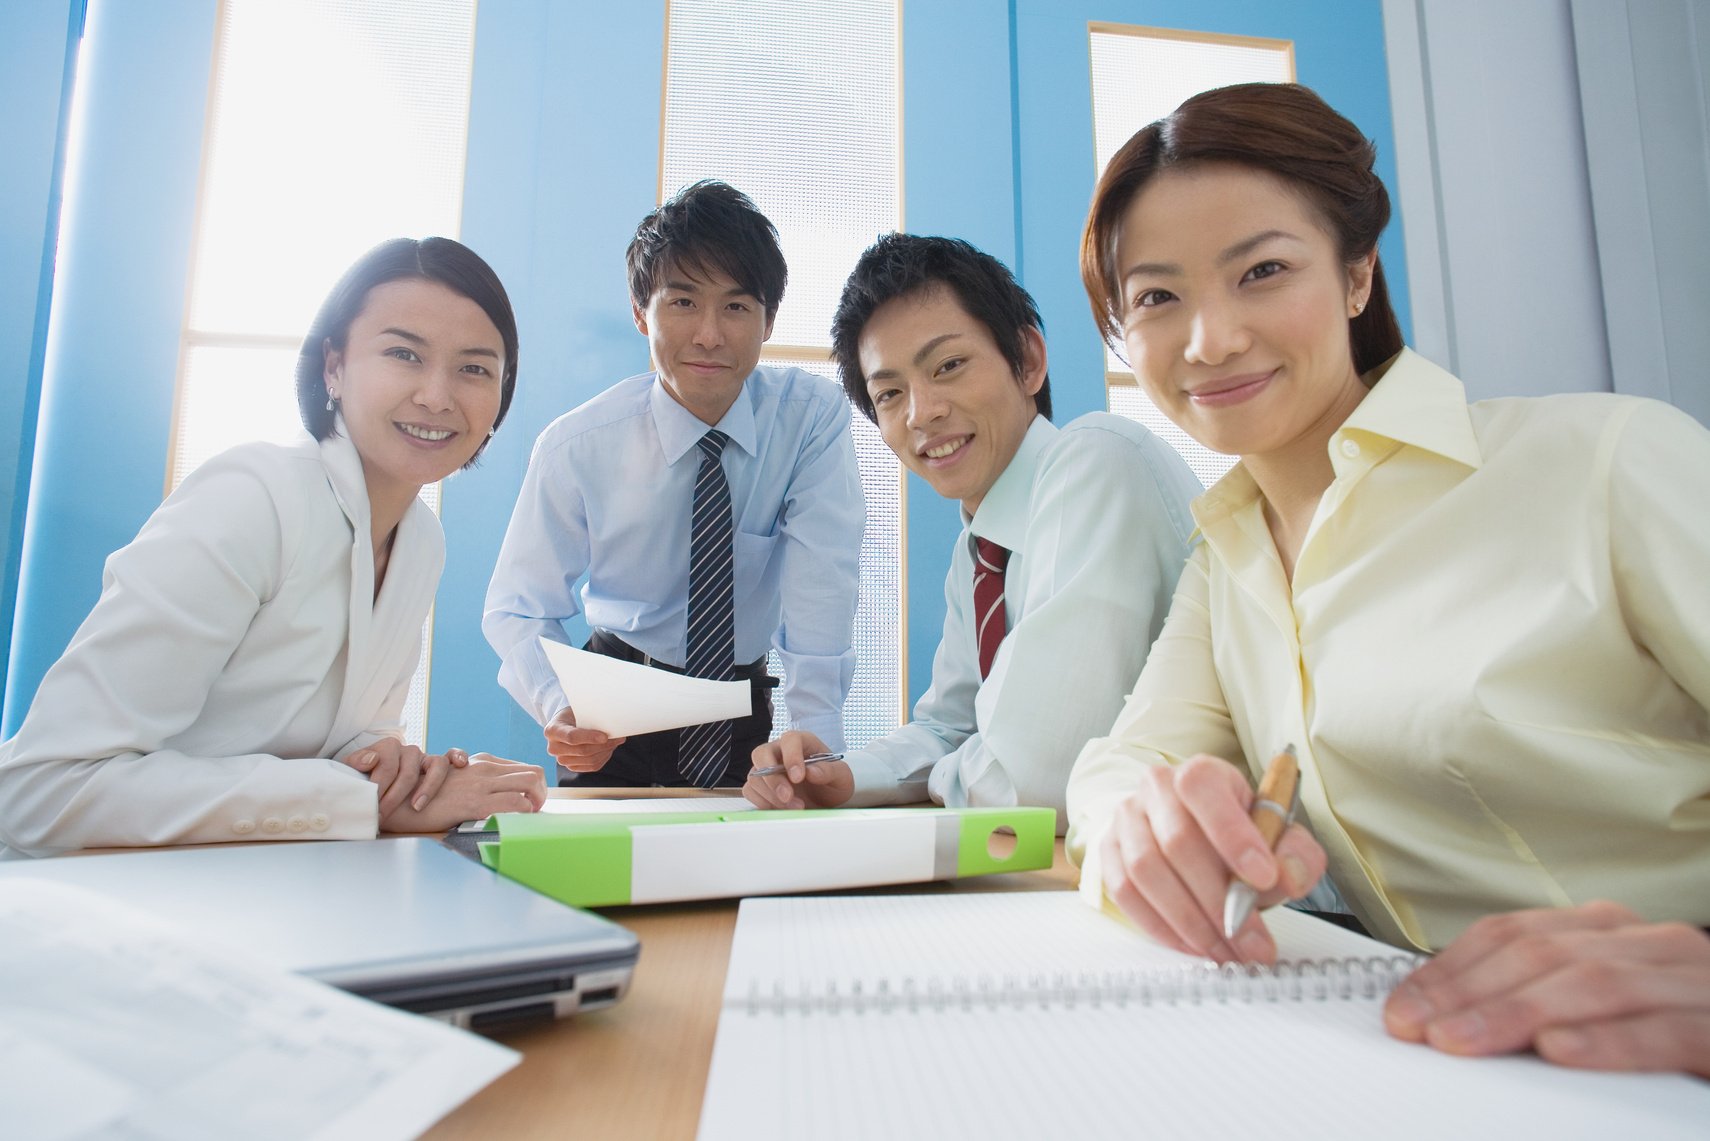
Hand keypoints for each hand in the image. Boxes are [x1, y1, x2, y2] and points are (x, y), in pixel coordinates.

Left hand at [343, 738, 465, 815]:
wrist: (369, 781)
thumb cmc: (363, 780)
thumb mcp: (353, 771)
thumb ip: (356, 763)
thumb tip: (370, 761)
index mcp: (387, 747)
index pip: (386, 764)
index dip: (379, 786)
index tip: (372, 805)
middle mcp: (407, 750)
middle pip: (408, 771)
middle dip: (394, 796)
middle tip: (384, 814)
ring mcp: (424, 757)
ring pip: (435, 765)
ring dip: (428, 787)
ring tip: (417, 806)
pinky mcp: (438, 765)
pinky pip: (452, 756)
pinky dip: (458, 756)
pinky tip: (460, 765)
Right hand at [379, 754, 547, 832]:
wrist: (400, 802)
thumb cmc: (427, 796)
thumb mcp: (456, 780)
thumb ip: (477, 780)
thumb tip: (501, 794)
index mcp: (482, 761)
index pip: (525, 767)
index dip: (535, 787)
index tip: (530, 803)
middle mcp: (485, 767)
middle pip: (535, 772)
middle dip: (542, 793)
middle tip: (534, 811)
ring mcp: (481, 784)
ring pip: (530, 783)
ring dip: (536, 802)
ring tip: (527, 816)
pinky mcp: (475, 803)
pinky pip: (514, 803)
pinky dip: (523, 813)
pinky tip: (514, 823)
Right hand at [544, 706, 625, 772]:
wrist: (567, 724)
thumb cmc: (574, 714)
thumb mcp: (577, 710)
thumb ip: (589, 716)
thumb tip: (612, 723)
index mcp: (552, 730)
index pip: (572, 737)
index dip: (589, 737)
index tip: (605, 736)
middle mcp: (553, 748)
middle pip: (582, 751)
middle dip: (603, 745)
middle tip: (618, 737)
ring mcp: (561, 760)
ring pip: (589, 760)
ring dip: (606, 751)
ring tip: (616, 742)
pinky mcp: (572, 767)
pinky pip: (592, 766)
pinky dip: (604, 758)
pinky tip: (609, 749)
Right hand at [743, 730, 852, 809]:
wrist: (827, 799)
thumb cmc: (833, 782)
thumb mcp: (841, 777)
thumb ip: (829, 771)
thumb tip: (811, 771)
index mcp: (802, 742)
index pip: (789, 740)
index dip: (791, 756)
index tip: (798, 778)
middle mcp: (780, 751)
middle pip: (762, 754)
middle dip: (773, 779)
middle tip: (787, 797)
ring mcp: (768, 768)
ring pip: (755, 776)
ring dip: (772, 796)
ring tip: (795, 807)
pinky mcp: (761, 786)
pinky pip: (750, 791)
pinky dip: (763, 802)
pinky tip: (780, 809)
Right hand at [1097, 753, 1324, 963]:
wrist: (1197, 833)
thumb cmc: (1239, 835)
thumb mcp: (1280, 837)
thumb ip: (1296, 854)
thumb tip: (1285, 875)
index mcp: (1201, 773)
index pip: (1203, 789)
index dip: (1232, 834)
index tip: (1264, 879)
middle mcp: (1156, 788)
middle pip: (1176, 841)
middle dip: (1218, 901)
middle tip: (1251, 943)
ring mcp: (1127, 819)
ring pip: (1146, 870)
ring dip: (1189, 921)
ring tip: (1226, 951)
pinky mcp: (1108, 851)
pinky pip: (1124, 892)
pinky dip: (1160, 926)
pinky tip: (1193, 945)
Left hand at [1384, 900, 1709, 1075]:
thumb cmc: (1677, 1028)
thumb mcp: (1603, 1003)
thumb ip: (1543, 997)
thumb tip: (1449, 1016)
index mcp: (1611, 931)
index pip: (1511, 935)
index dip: (1450, 969)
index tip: (1402, 1007)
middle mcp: (1649, 944)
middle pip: (1541, 956)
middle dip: (1468, 993)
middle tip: (1417, 1029)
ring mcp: (1691, 981)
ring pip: (1591, 985)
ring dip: (1516, 1014)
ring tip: (1463, 1042)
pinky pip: (1660, 1030)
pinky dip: (1605, 1042)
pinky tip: (1559, 1052)